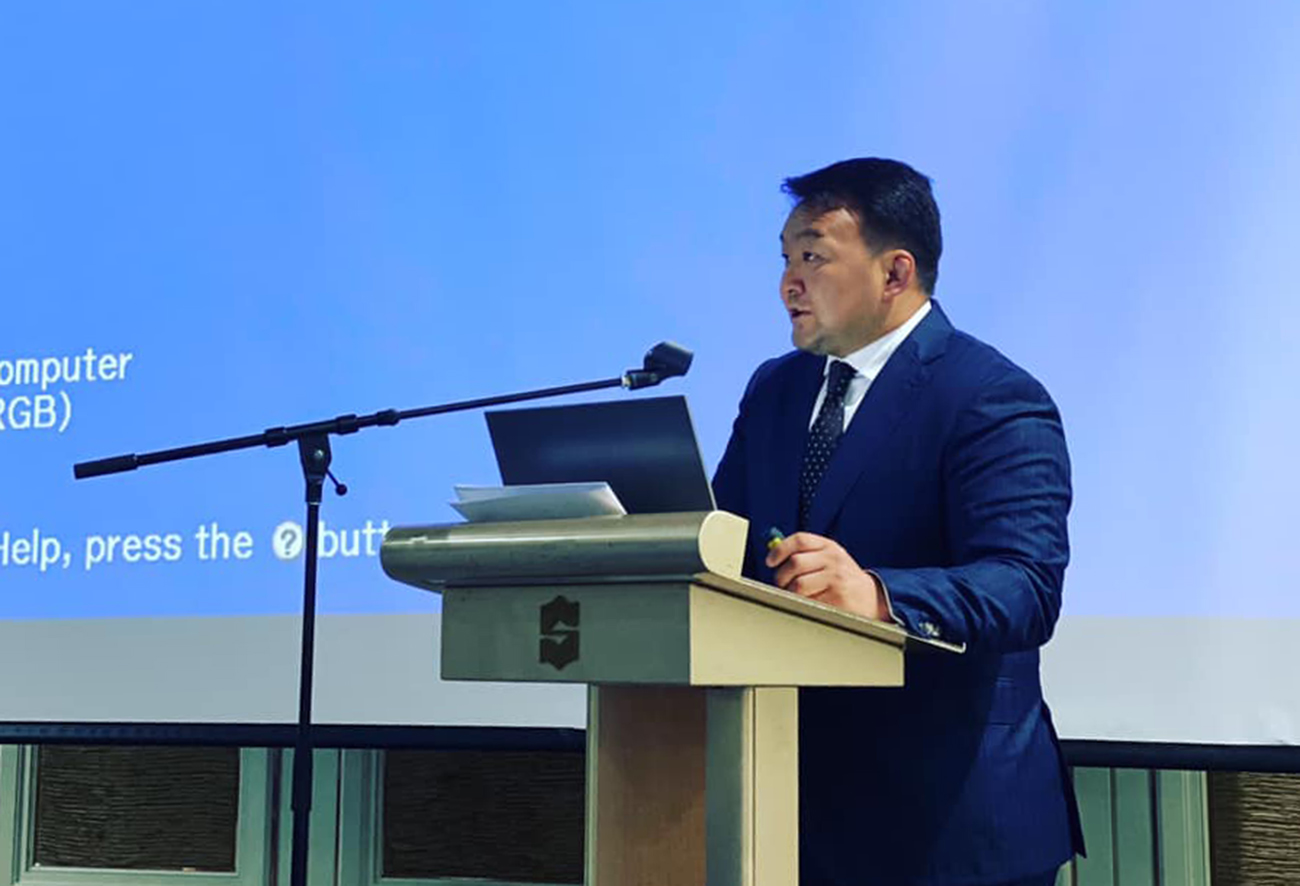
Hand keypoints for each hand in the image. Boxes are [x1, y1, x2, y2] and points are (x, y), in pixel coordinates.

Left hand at [765, 532, 887, 619]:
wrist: (871, 598)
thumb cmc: (843, 578)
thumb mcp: (829, 558)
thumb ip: (805, 554)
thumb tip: (773, 554)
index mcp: (829, 546)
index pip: (800, 540)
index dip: (780, 549)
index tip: (770, 561)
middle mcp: (833, 559)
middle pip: (795, 563)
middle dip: (781, 576)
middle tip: (781, 583)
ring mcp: (836, 579)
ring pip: (798, 585)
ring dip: (789, 592)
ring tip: (794, 595)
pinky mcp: (837, 598)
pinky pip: (807, 601)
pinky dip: (802, 604)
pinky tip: (810, 602)